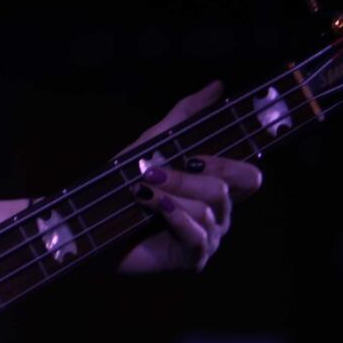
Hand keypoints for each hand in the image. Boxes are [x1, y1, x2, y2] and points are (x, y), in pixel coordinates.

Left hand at [116, 81, 262, 272]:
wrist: (93, 222)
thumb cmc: (125, 182)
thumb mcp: (155, 141)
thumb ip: (187, 113)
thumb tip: (219, 84)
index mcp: (217, 189)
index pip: (250, 177)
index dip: (233, 161)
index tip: (196, 153)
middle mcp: (220, 215)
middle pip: (233, 187)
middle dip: (193, 173)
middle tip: (155, 170)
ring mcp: (209, 239)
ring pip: (210, 206)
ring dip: (171, 191)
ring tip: (140, 188)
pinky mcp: (192, 258)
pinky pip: (197, 233)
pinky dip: (171, 213)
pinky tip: (149, 203)